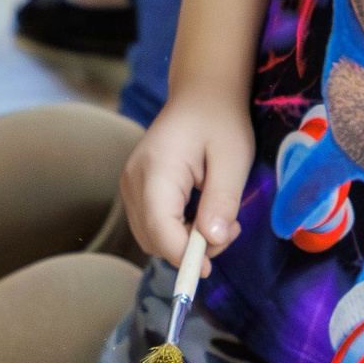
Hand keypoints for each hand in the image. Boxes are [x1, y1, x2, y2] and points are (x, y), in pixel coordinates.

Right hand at [121, 91, 255, 264]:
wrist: (200, 95)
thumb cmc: (220, 121)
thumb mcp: (233, 159)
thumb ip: (222, 200)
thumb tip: (212, 242)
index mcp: (156, 171)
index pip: (160, 229)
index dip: (183, 256)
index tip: (209, 268)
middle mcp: (133, 181)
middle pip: (152, 239)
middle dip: (189, 249)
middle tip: (228, 228)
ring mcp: (130, 186)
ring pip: (151, 237)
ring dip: (184, 243)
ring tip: (219, 219)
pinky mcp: (136, 189)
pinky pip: (152, 225)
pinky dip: (176, 232)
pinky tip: (202, 215)